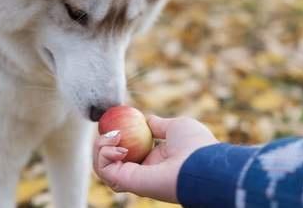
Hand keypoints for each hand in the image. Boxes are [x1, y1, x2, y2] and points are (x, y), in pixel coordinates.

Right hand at [93, 116, 217, 202]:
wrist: (203, 165)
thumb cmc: (195, 146)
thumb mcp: (176, 127)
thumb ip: (159, 125)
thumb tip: (147, 119)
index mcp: (154, 160)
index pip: (126, 151)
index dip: (116, 137)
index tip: (116, 124)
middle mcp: (142, 171)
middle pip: (109, 160)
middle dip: (102, 143)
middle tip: (111, 130)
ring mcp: (133, 178)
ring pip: (102, 166)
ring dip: (99, 148)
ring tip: (113, 135)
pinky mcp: (127, 182)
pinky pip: (104, 170)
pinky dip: (103, 154)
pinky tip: (117, 144)